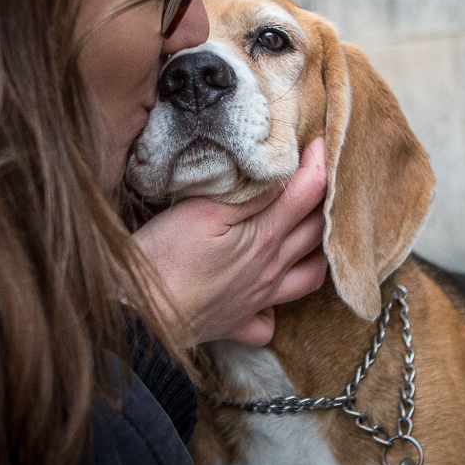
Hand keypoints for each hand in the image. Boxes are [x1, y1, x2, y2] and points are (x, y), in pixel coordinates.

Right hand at [133, 137, 327, 345]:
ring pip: (309, 278)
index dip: (319, 163)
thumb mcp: (203, 210)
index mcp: (265, 237)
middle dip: (327, 201)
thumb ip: (249, 195)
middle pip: (318, 232)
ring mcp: (257, 300)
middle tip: (321, 177)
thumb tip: (284, 176)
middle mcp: (271, 270)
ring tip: (311, 235)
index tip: (320, 140)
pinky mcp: (236, 324)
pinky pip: (268, 323)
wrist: (138, 313)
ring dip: (318, 254)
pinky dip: (276, 310)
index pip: (309, 193)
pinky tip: (268, 298)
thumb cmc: (165, 257)